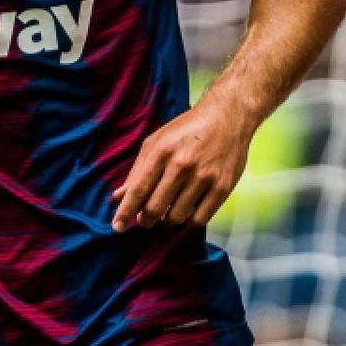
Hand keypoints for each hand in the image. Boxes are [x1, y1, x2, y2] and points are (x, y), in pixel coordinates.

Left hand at [110, 102, 254, 232]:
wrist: (227, 117)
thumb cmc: (186, 130)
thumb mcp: (157, 142)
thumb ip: (138, 170)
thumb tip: (118, 196)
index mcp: (161, 151)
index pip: (138, 189)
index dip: (126, 211)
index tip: (118, 227)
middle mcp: (182, 164)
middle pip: (155, 207)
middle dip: (146, 219)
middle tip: (145, 220)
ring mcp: (204, 176)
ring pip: (177, 216)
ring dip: (167, 220)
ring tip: (166, 213)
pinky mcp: (223, 186)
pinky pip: (200, 219)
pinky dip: (189, 221)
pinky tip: (186, 213)